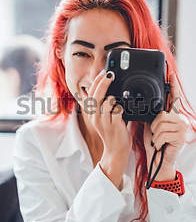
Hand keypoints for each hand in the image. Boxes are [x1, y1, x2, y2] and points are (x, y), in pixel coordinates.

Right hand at [87, 71, 132, 187]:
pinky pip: (118, 109)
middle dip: (104, 82)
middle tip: (111, 74)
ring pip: (108, 101)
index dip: (97, 81)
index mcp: (91, 113)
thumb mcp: (104, 116)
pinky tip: (122, 114)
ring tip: (117, 106)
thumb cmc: (112, 130)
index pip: (90, 93)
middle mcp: (94, 117)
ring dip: (115, 100)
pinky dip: (121, 109)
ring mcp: (103, 122)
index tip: (104, 72)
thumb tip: (110, 85)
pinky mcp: (113, 125)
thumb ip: (104, 103)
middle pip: (97, 94)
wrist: (116, 149)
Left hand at [143, 72, 186, 180]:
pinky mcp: (180, 137)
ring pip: (161, 123)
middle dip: (154, 125)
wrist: (157, 161)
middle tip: (155, 135)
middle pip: (162, 113)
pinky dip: (157, 141)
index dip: (173, 85)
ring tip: (157, 140)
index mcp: (171, 115)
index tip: (171, 73)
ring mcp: (182, 128)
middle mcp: (179, 119)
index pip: (174, 97)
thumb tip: (146, 104)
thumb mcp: (150, 126)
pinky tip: (161, 145)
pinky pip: (162, 134)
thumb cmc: (154, 143)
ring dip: (155, 134)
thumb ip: (151, 114)